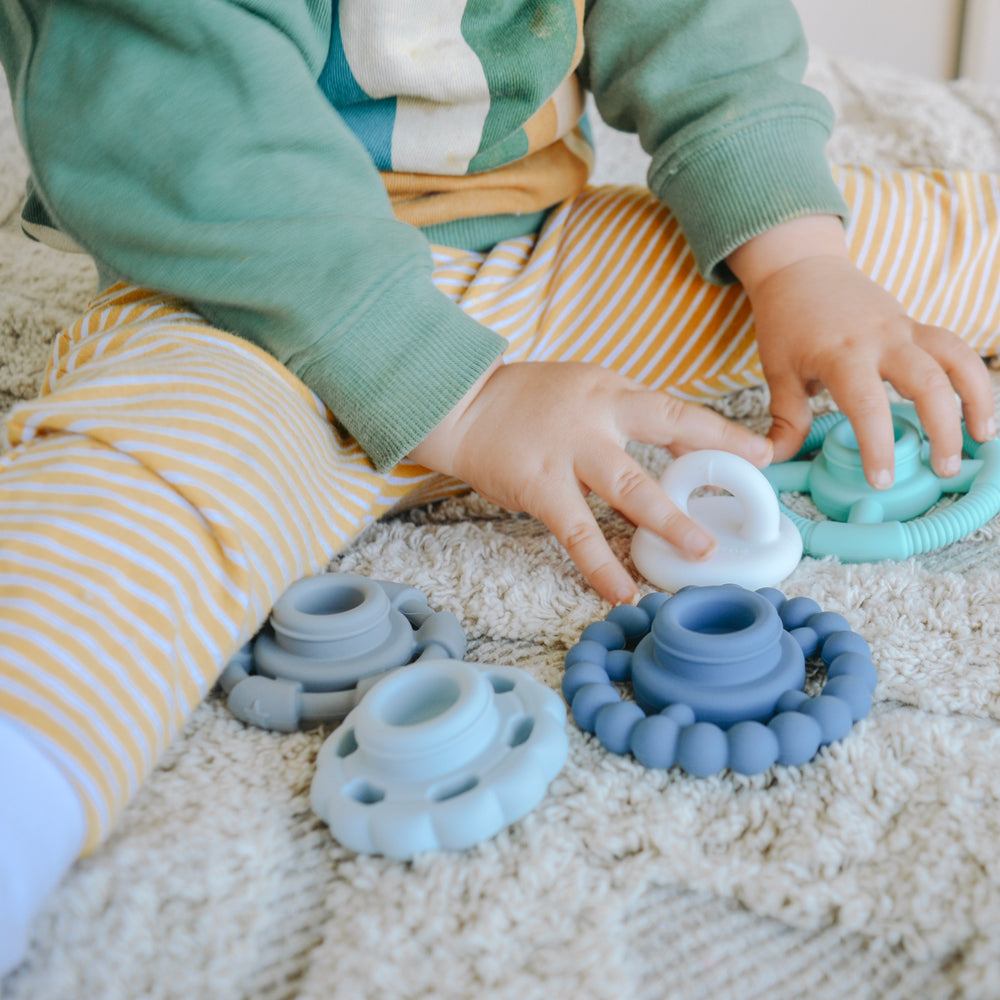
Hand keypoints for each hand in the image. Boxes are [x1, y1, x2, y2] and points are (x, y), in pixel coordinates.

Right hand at [409, 360, 772, 604]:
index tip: (761, 455)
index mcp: (610, 390)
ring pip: (628, 486)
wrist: (458, 404)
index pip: (674, 410)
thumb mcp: (581, 391)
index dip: (719, 433)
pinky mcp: (539, 483)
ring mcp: (567, 448)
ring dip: (668, 521)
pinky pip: (577, 531)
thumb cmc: (523, 401)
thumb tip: (677, 449)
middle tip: (750, 500)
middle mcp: (596, 413)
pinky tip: (620, 591)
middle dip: (711, 464)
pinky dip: (600, 564)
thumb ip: (622, 416)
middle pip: (666, 432)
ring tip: (700, 553)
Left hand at [728, 216, 995, 485]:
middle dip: (942, 429)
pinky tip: (976, 409)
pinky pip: (954, 349)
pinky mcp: (916, 326)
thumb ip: (785, 418)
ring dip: (977, 398)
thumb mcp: (777, 371)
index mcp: (841, 354)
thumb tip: (776, 459)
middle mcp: (881, 339)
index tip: (881, 480)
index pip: (867, 406)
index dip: (878, 446)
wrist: (801, 268)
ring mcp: (904, 328)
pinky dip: (971, 378)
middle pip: (928, 382)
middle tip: (943, 469)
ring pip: (957, 358)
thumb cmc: (786, 322)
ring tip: (983, 437)